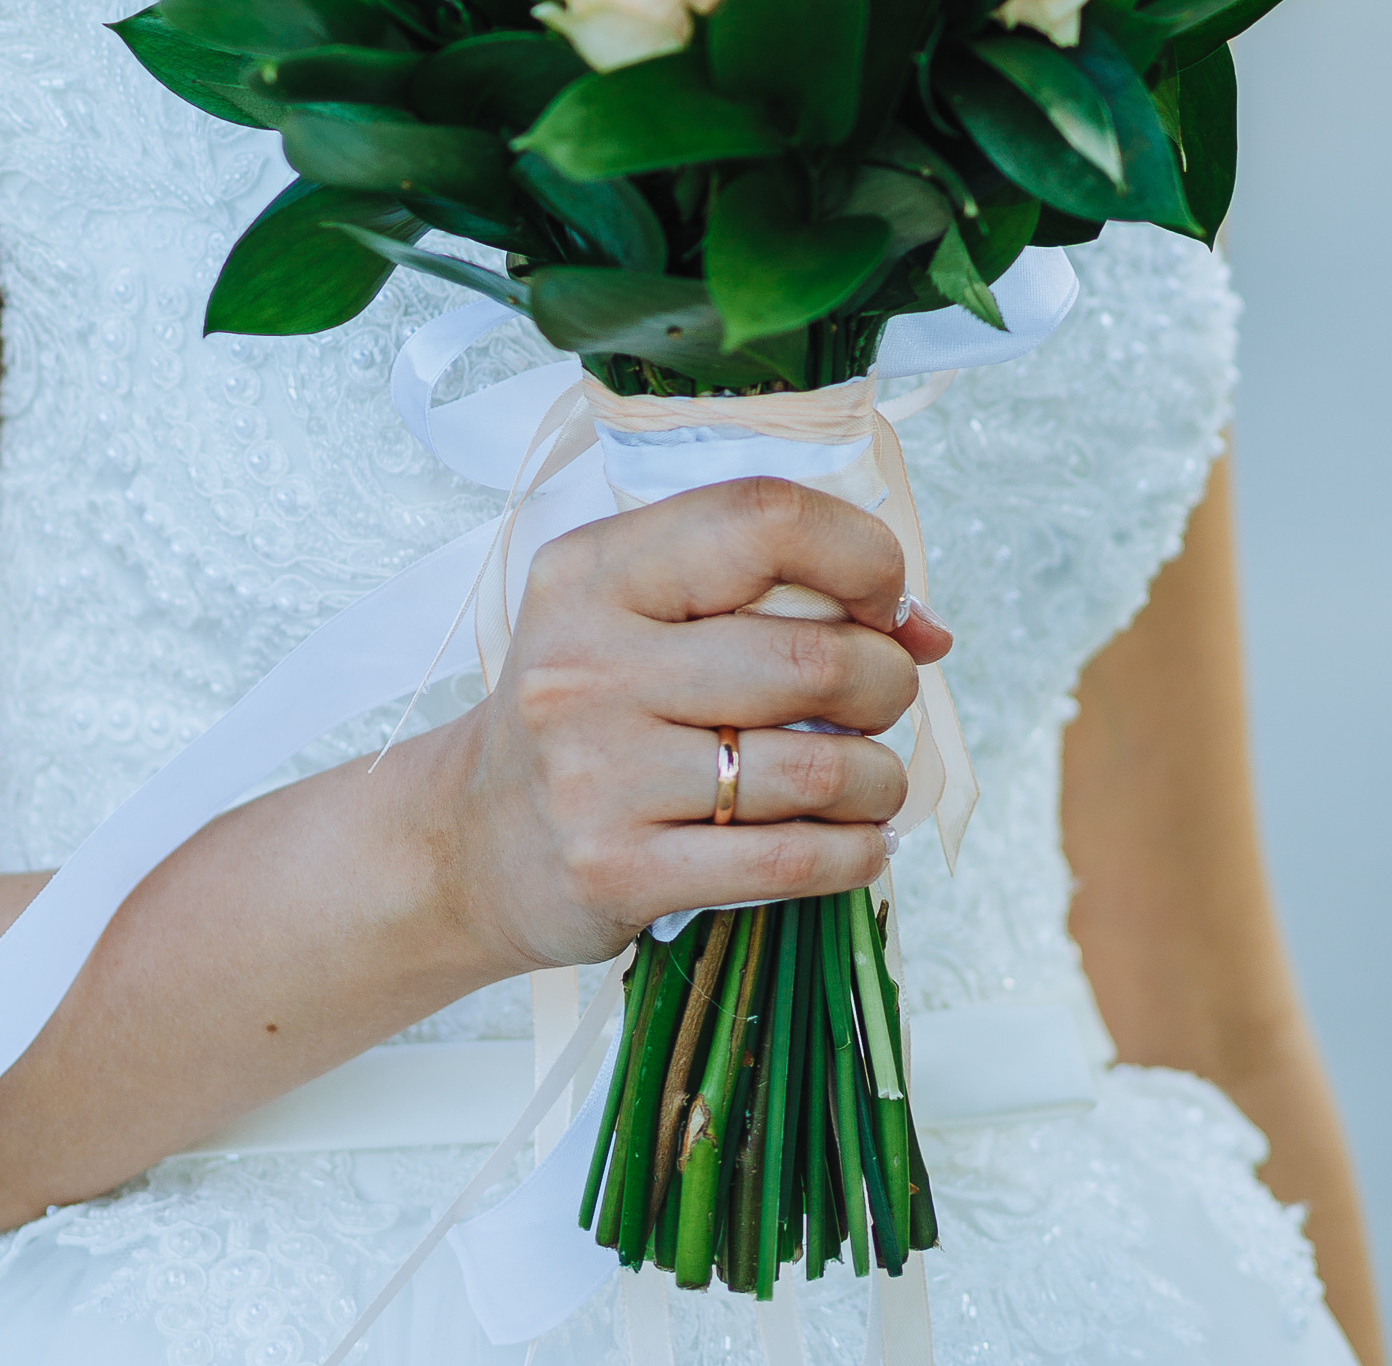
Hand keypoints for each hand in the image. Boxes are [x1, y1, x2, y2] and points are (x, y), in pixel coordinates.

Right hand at [439, 479, 954, 973]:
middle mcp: (587, 661)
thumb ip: (772, 600)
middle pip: (809, 657)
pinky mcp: (616, 871)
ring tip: (870, 780)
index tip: (883, 600)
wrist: (465, 841)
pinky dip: (852, 852)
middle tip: (881, 701)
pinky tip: (856, 842)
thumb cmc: (588, 712)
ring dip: (878, 778)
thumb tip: (927, 631)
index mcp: (595, 569)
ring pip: (813, 768)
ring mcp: (596, 772)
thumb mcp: (640, 619)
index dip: (859, 554)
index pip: (762, 519)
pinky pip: (786, 860)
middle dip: (885, 682)